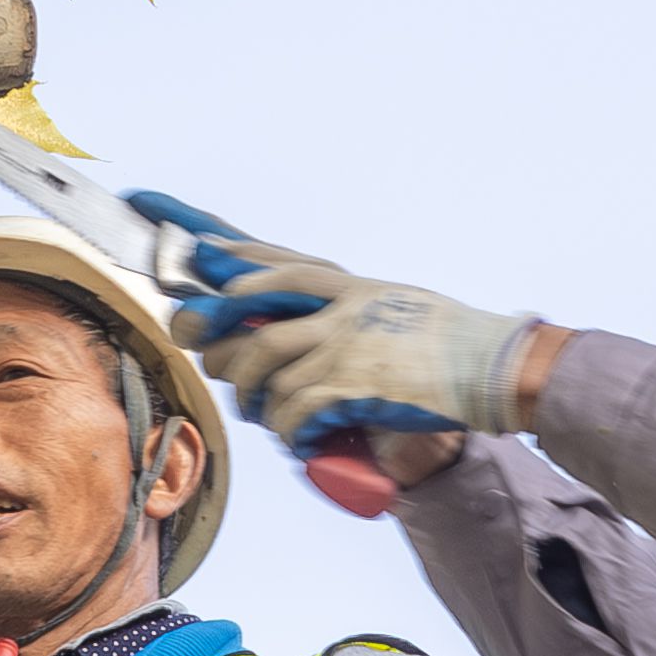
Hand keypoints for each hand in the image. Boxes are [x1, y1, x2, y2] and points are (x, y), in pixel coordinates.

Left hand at [132, 201, 535, 458]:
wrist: (494, 369)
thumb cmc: (443, 345)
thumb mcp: (389, 307)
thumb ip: (340, 311)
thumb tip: (284, 325)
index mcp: (345, 284)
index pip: (267, 257)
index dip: (211, 242)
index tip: (161, 217)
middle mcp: (338, 304)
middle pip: (244, 310)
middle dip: (215, 339)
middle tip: (214, 361)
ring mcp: (344, 341)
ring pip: (260, 365)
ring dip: (254, 399)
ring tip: (271, 415)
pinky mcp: (353, 383)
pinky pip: (292, 409)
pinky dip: (289, 431)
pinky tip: (304, 438)